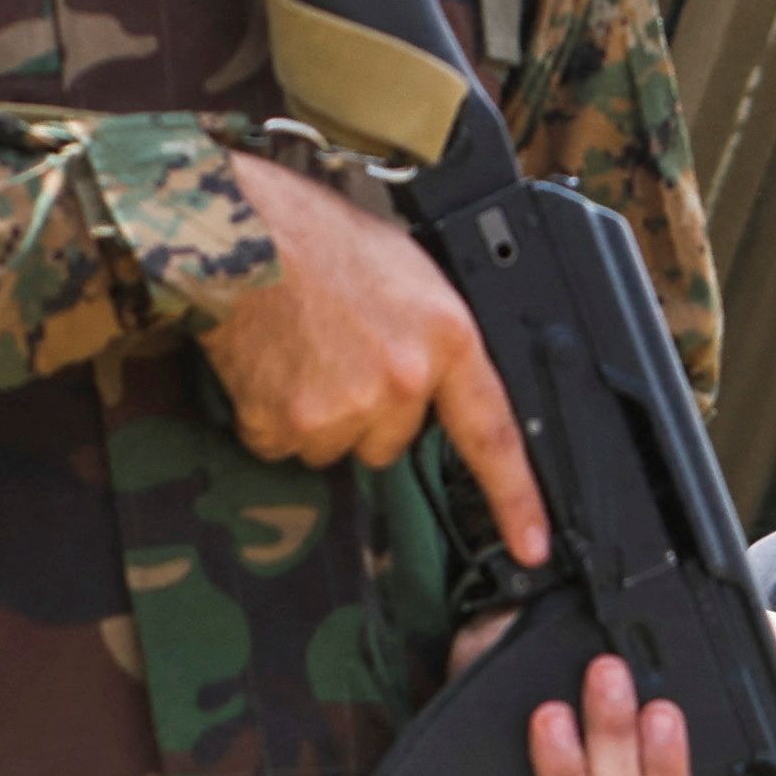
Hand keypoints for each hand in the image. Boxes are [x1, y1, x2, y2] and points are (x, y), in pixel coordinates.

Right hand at [197, 160, 553, 565]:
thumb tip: (441, 387)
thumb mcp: (415, 277)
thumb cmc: (326, 243)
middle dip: (369, 413)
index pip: (492, 434)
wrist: (243, 230)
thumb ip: (437, 341)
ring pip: (334, 447)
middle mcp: (401, 381)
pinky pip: (281, 445)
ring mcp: (341, 406)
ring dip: (320, 415)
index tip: (533, 546)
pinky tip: (271, 367)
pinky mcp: (283, 422)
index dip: (516, 498)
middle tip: (342, 355)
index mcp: (447, 340)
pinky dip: (271, 418)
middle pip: (391, 443)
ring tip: (304, 353)